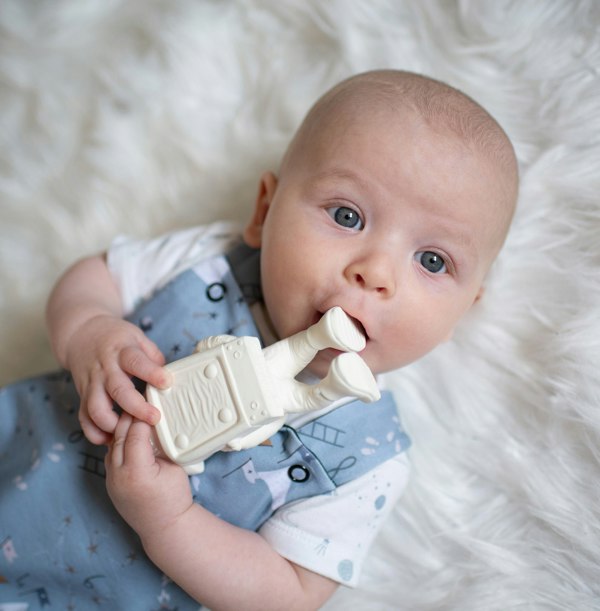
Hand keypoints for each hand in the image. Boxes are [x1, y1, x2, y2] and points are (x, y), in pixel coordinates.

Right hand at [65, 314, 170, 443]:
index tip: (167, 383)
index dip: (152, 373)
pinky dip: (94, 432)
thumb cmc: (117, 338)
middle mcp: (106, 368)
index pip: (136, 362)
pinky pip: (84, 417)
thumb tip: (170, 375)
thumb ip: (153, 356)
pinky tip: (109, 439)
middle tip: (155, 418)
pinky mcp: (83, 395)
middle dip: (136, 407)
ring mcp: (92, 383)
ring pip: (96, 408)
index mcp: (122, 351)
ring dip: (112, 424)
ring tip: (130, 432)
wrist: (82, 334)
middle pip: (118, 390)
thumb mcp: (137, 337)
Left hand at [105, 414, 192, 537]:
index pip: (135, 434)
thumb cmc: (174, 497)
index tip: (149, 402)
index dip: (142, 416)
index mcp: (138, 472)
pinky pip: (111, 456)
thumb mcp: (173, 468)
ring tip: (132, 413)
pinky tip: (127, 433)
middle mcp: (118, 476)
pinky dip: (118, 442)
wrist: (164, 527)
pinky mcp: (110, 483)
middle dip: (128, 417)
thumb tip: (154, 425)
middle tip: (139, 400)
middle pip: (119, 436)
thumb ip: (161, 446)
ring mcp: (111, 481)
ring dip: (121, 429)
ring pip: (112, 445)